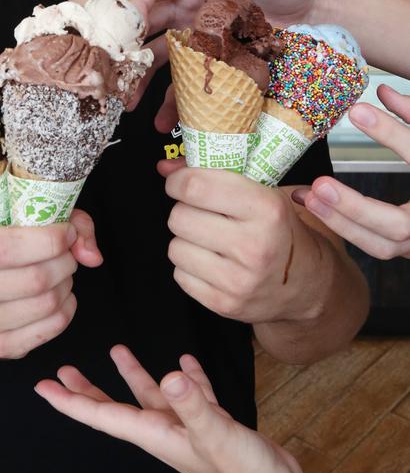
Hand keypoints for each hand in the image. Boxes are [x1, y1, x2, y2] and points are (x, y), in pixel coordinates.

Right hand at [0, 208, 101, 358]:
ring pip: (44, 305)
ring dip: (66, 284)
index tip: (66, 231)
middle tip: (67, 253)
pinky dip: (67, 311)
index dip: (49, 239)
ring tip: (63, 271)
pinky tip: (63, 295)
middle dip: (64, 262)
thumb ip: (66, 222)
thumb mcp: (22, 214)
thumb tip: (91, 256)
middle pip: (33, 279)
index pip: (7, 248)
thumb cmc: (1, 237)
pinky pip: (48, 331)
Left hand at [36, 345, 323, 472]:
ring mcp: (188, 431)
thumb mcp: (217, 433)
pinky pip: (191, 397)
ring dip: (135, 376)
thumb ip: (193, 403)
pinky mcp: (212, 428)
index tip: (42, 387)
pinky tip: (186, 364)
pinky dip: (186, 379)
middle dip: (90, 389)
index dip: (70, 401)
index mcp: (156, 434)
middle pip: (117, 408)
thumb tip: (169, 374)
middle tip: (65, 370)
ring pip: (152, 398)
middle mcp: (166, 433)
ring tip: (118, 350)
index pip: (102, 415)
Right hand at [128, 0, 315, 118]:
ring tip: (128, 102)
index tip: (132, 29)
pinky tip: (165, 121)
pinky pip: (186, 85)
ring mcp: (199, 42)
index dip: (135, 7)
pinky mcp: (212, 66)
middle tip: (116, 70)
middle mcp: (189, 12)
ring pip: (160, 61)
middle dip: (128, 49)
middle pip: (146, 29)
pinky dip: (174, 104)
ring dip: (141, 81)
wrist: (314, 12)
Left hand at [161, 162, 318, 322]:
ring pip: (175, 247)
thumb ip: (214, 174)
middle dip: (184, 210)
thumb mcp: (262, 192)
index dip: (178, 180)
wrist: (306, 283)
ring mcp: (239, 280)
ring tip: (209, 238)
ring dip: (186, 239)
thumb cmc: (279, 230)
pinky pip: (180, 275)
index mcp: (266, 209)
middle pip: (180, 217)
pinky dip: (190, 266)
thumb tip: (165, 167)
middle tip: (200, 212)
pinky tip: (212, 262)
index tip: (179, 181)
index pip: (197, 186)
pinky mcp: (225, 304)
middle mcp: (253, 246)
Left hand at [293, 86, 409, 259]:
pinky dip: (344, 226)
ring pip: (383, 244)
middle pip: (398, 225)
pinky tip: (314, 203)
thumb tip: (384, 93)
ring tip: (309, 195)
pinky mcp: (409, 247)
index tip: (358, 111)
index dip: (391, 134)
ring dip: (342, 221)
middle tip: (320, 184)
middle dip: (356, 207)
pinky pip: (375, 244)